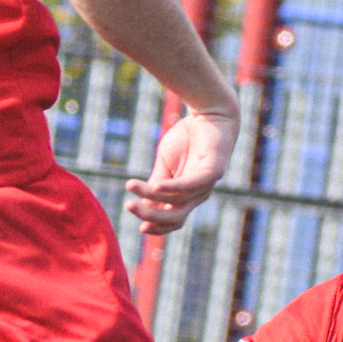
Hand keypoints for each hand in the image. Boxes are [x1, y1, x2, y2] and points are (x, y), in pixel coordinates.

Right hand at [125, 105, 236, 231]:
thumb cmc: (187, 138)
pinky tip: (156, 186)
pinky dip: (172, 188)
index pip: (173, 220)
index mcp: (187, 195)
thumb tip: (144, 204)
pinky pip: (191, 184)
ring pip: (178, 201)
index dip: (157, 227)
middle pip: (175, 217)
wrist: (209, 113)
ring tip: (131, 187)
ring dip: (153, 197)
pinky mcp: (213, 170)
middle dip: (150, 216)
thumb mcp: (165, 164)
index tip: (139, 228)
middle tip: (128, 206)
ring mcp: (207, 184)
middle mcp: (199, 194)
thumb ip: (156, 184)